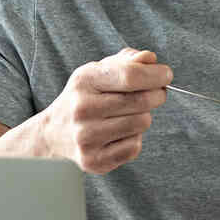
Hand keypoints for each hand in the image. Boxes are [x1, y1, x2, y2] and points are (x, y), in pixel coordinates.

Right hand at [44, 48, 171, 172]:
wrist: (53, 133)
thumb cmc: (84, 97)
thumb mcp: (98, 72)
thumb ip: (126, 62)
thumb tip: (150, 59)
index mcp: (84, 81)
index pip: (130, 75)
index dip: (156, 75)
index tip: (166, 74)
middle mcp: (83, 109)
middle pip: (142, 101)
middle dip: (157, 95)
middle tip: (157, 93)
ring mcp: (87, 137)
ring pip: (142, 123)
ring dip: (144, 117)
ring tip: (130, 114)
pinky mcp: (94, 160)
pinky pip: (134, 146)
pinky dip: (134, 138)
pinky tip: (119, 133)